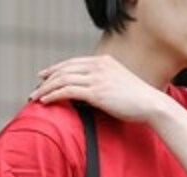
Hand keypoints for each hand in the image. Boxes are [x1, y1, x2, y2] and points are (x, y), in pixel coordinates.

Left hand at [29, 54, 167, 123]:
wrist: (151, 104)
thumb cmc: (138, 101)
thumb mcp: (119, 86)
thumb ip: (104, 85)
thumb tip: (92, 95)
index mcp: (103, 62)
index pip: (73, 63)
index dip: (56, 69)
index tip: (44, 77)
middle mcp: (98, 66)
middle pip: (65, 69)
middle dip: (47, 79)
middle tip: (35, 88)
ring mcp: (97, 77)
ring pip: (63, 79)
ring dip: (46, 88)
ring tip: (35, 97)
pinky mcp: (96, 92)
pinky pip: (68, 90)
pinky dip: (53, 95)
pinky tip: (45, 101)